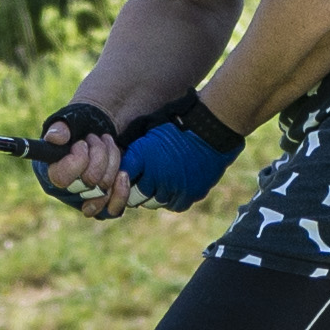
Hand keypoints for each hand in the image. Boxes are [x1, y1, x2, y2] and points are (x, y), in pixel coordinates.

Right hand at [35, 105, 116, 214]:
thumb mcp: (67, 123)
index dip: (78, 160)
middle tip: (94, 139)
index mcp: (51, 173)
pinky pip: (114, 208)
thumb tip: (57, 138)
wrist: (95, 134)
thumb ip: (60, 128)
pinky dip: (122, 189)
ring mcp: (86, 199)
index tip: (82, 143)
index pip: (61, 178)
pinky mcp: (103, 203)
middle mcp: (67, 191)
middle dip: (99, 155)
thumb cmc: (77, 130)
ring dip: (112, 163)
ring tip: (106, 145)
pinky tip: (123, 173)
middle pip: (89, 182)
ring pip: (105, 190)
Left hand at [113, 92, 242, 210]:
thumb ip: (133, 147)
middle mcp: (155, 176)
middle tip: (143, 179)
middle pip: (134, 197)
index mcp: (142, 157)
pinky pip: (173, 205)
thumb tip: (118, 158)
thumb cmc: (178, 125)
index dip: (120, 178)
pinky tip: (175, 184)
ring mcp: (173, 188)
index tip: (126, 174)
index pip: (120, 178)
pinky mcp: (189, 195)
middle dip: (136, 189)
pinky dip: (172, 198)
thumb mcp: (149, 129)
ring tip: (162, 179)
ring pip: (154, 203)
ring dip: (154, 194)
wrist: (212, 129)